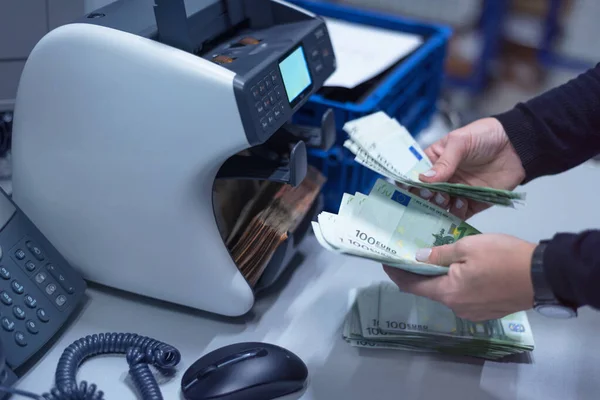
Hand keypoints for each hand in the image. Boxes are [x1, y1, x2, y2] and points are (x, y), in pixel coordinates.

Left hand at [383, 233, 535, 320]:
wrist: (543, 275)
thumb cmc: (503, 257)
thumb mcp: (468, 247)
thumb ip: (440, 254)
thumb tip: (418, 258)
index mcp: (448, 292)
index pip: (412, 286)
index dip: (396, 274)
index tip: (386, 262)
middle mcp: (456, 307)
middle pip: (428, 290)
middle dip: (417, 274)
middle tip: (410, 255)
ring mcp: (472, 312)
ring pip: (446, 293)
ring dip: (438, 278)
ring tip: (434, 259)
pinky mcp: (486, 311)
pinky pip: (462, 297)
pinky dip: (454, 284)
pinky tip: (458, 271)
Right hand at [415, 117, 525, 218]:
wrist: (517, 146)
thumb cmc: (486, 136)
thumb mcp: (461, 142)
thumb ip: (444, 161)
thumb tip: (424, 178)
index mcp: (435, 160)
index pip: (416, 174)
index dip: (410, 183)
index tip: (408, 188)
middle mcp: (443, 179)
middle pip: (425, 194)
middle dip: (425, 197)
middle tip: (431, 194)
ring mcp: (457, 192)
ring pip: (440, 207)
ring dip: (439, 207)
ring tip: (445, 199)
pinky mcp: (472, 203)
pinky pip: (458, 215)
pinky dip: (455, 215)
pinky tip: (460, 204)